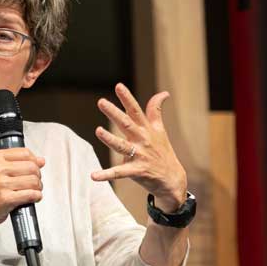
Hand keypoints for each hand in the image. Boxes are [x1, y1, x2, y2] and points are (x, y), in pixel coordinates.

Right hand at [0, 147, 45, 229]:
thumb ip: (17, 163)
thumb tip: (41, 161)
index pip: (25, 153)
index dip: (34, 161)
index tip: (34, 168)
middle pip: (32, 167)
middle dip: (37, 176)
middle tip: (34, 183)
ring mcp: (1, 183)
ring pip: (33, 181)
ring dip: (38, 188)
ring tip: (33, 191)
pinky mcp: (5, 198)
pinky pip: (30, 194)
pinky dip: (36, 197)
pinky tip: (33, 198)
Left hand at [91, 83, 187, 209]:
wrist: (173, 179)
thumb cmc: (163, 152)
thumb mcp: (160, 130)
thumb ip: (156, 111)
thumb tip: (163, 93)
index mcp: (146, 129)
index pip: (136, 110)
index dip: (127, 98)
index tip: (118, 86)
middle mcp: (142, 140)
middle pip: (126, 124)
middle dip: (114, 113)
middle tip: (101, 102)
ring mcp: (140, 155)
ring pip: (122, 146)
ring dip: (110, 139)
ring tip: (98, 131)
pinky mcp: (137, 171)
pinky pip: (119, 173)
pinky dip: (106, 175)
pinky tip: (93, 175)